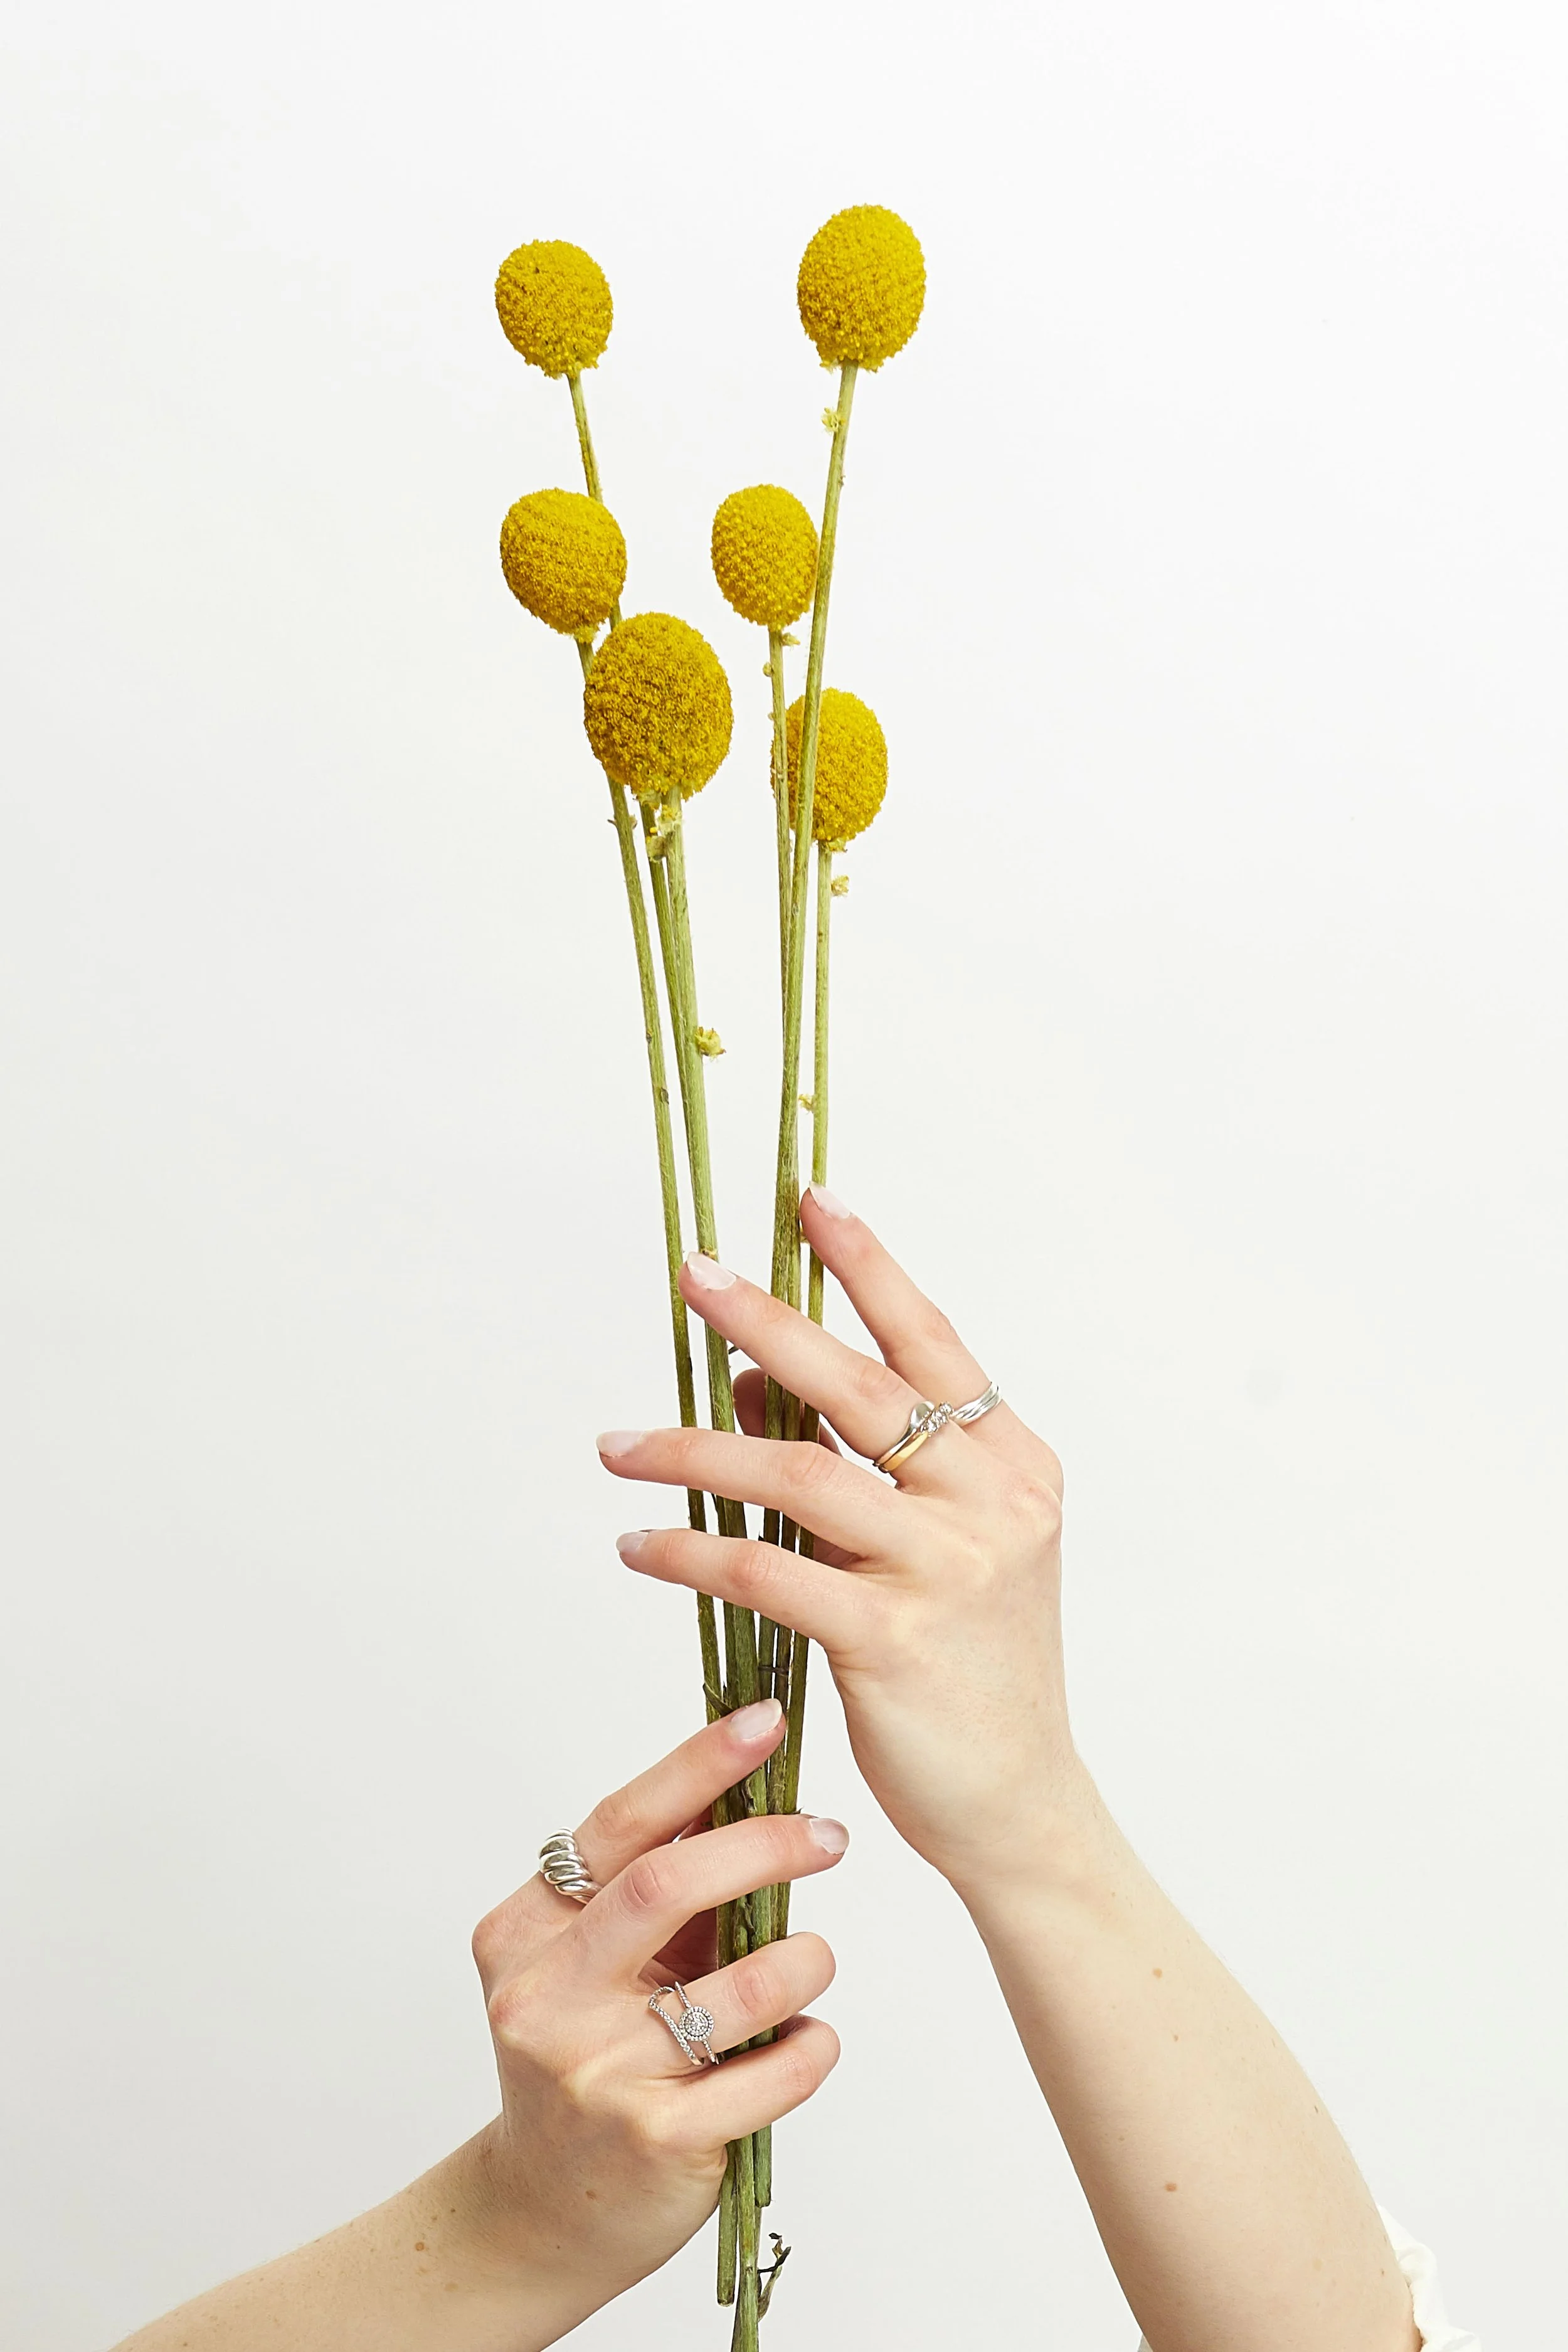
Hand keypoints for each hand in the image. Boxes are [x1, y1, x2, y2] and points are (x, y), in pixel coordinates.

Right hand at [466, 1701, 844, 2329]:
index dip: (699, 1765)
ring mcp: (595, 2074)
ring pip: (737, 1986)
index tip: (766, 1720)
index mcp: (527, 1930)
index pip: (619, 1825)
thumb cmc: (590, 2057)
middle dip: (765, 1845)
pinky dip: (809, 2047)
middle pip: (668, 1885)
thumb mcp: (597, 1962)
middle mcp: (546, 1996)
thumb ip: (657, 1883)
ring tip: (814, 1959)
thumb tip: (745, 1777)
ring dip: (803, 1959)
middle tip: (828, 1836)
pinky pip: (768, 2075)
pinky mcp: (652, 2143)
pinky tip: (808, 2040)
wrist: (544, 2212)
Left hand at [601, 1185, 1081, 1902]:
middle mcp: (993, 1503)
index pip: (932, 1342)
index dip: (869, 1267)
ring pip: (798, 1476)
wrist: (1021, 1803)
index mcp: (1014, 1465)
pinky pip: (766, 1573)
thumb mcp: (938, 1547)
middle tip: (695, 1273)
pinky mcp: (892, 1642)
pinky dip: (691, 1551)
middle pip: (860, 1387)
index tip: (809, 1201)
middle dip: (769, 1322)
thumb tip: (750, 1384)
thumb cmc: (973, 1667)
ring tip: (617, 1446)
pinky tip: (638, 1544)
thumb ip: (858, 1465)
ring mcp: (948, 1570)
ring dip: (694, 1452)